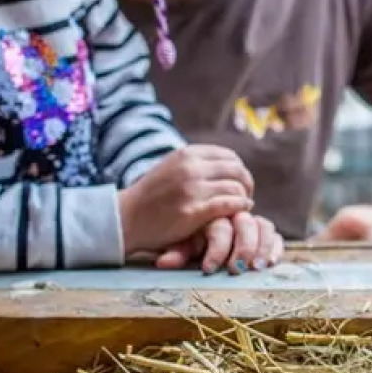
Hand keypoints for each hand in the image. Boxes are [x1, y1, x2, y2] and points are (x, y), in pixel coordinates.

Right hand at [118, 145, 254, 256]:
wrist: (125, 218)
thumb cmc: (150, 197)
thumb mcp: (171, 167)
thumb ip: (195, 163)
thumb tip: (226, 163)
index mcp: (187, 154)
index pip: (229, 157)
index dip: (240, 171)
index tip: (240, 184)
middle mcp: (191, 168)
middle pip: (237, 170)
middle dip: (246, 184)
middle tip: (246, 196)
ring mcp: (192, 189)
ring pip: (236, 188)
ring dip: (244, 198)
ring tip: (242, 206)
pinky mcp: (194, 211)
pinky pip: (229, 204)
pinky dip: (240, 207)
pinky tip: (241, 212)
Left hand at [154, 212, 286, 274]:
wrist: (178, 220)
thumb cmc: (178, 234)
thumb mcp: (175, 242)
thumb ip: (174, 251)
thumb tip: (163, 262)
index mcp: (210, 213)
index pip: (221, 227)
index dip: (217, 249)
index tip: (209, 269)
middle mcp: (232, 214)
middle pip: (246, 224)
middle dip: (244, 248)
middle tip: (236, 269)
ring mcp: (249, 221)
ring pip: (264, 226)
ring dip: (263, 247)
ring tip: (257, 267)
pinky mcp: (261, 232)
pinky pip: (275, 235)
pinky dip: (276, 247)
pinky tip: (272, 262)